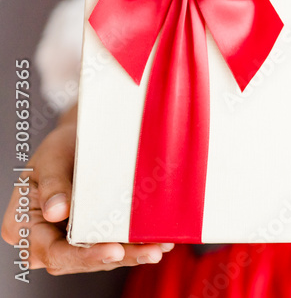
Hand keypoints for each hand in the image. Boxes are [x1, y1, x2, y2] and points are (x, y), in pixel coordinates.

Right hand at [1, 112, 172, 274]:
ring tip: (159, 247)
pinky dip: (136, 246)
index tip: (114, 250)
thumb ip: (53, 184)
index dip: (84, 256)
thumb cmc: (60, 147)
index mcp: (22, 226)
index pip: (53, 252)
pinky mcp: (92, 237)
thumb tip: (55, 212)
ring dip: (132, 255)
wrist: (79, 140)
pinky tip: (158, 242)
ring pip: (101, 257)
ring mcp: (69, 241)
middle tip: (151, 252)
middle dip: (118, 257)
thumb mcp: (51, 158)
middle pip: (80, 260)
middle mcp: (45, 240)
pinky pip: (114, 246)